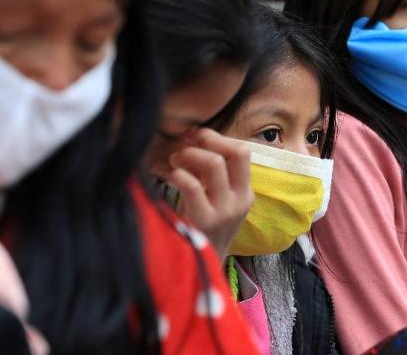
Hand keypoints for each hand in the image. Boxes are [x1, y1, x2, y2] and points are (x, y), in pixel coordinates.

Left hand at [157, 128, 253, 259]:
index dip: (217, 138)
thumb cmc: (200, 229)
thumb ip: (208, 174)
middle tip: (181, 147)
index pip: (243, 151)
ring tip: (171, 162)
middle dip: (204, 141)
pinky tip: (161, 175)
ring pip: (213, 163)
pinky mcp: (204, 220)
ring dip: (187, 155)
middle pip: (234, 152)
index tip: (194, 137)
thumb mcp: (214, 201)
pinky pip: (192, 184)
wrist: (199, 269)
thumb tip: (189, 139)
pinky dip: (174, 173)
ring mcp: (224, 211)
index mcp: (245, 193)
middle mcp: (239, 200)